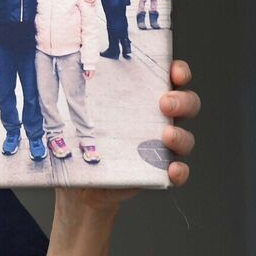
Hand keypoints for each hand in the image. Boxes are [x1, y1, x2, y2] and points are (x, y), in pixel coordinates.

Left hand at [58, 59, 198, 212]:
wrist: (83, 185)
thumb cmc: (88, 142)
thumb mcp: (85, 117)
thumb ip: (84, 99)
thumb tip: (68, 74)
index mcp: (145, 99)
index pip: (171, 78)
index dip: (179, 71)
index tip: (173, 70)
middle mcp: (160, 120)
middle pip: (187, 104)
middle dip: (181, 100)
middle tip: (165, 102)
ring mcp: (162, 147)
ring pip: (185, 137)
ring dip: (180, 135)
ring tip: (166, 135)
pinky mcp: (160, 172)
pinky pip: (178, 171)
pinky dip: (179, 171)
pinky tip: (171, 170)